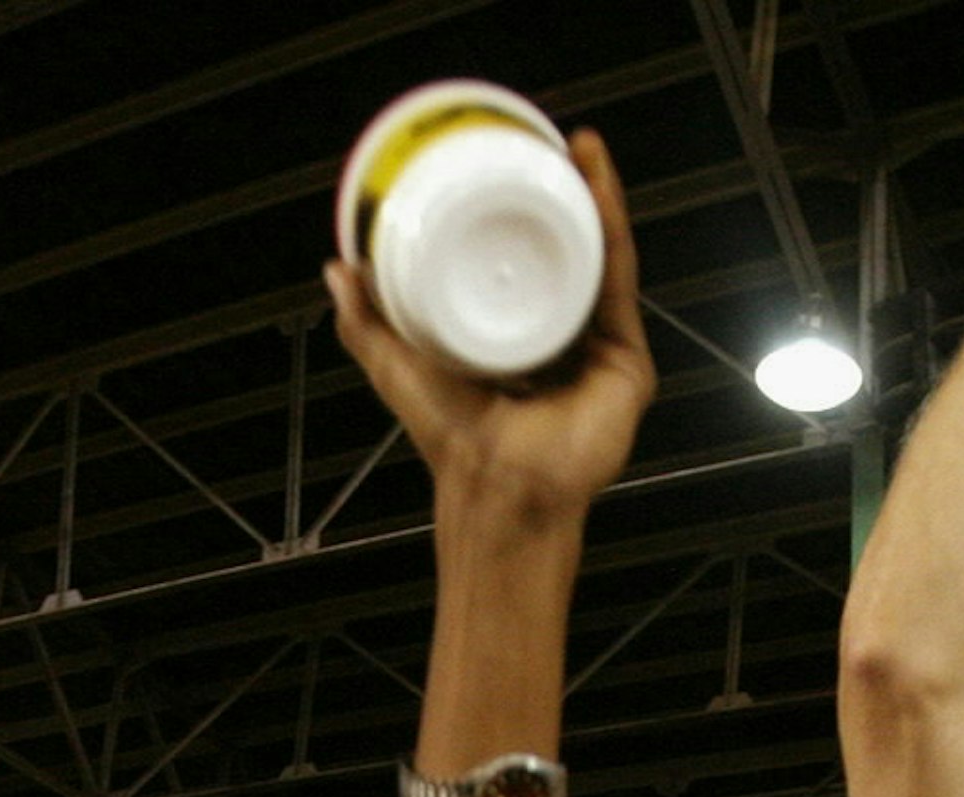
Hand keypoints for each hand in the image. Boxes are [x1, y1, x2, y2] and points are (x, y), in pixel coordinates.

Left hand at [327, 128, 653, 525]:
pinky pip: (618, 280)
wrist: (498, 485)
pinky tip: (600, 188)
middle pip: (565, 256)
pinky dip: (612, 229)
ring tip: (580, 149)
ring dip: (594, 199)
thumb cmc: (453, 440)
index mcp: (511, 343)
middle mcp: (557, 342)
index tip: (506, 169)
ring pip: (599, 258)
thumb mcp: (396, 367)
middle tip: (548, 145)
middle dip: (562, 198)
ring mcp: (595, 350)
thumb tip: (338, 272)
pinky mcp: (624, 358)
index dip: (513, 218)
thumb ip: (366, 324)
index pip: (518, 268)